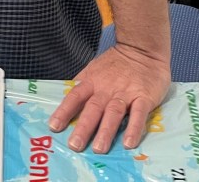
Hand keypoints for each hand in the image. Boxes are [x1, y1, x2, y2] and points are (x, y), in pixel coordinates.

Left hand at [48, 44, 170, 154]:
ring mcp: (126, 93)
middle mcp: (107, 89)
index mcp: (92, 81)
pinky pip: (139, 114)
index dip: (64, 111)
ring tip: (99, 149)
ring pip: (113, 113)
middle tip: (74, 146)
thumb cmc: (116, 63)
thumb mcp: (94, 68)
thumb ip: (82, 83)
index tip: (54, 126)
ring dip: (106, 131)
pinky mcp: (144, 97)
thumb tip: (66, 98)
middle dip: (83, 127)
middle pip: (93, 108)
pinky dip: (134, 129)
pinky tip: (129, 144)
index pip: (75, 96)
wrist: (142, 48)